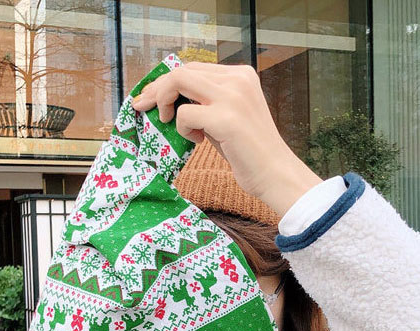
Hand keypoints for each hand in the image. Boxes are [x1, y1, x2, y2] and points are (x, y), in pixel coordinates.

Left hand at [132, 61, 322, 215]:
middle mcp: (237, 79)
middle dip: (156, 89)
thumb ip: (206, 102)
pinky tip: (197, 141)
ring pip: (179, 81)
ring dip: (164, 102)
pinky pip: (185, 114)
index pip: (193, 68)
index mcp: (240, 76)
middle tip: (144, 107)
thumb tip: (170, 99)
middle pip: (182, 70)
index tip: (151, 98)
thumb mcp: (227, 117)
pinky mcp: (226, 118)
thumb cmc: (248, 151)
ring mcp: (232, 97)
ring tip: (169, 122)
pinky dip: (182, 129)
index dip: (166, 81)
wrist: (275, 174)